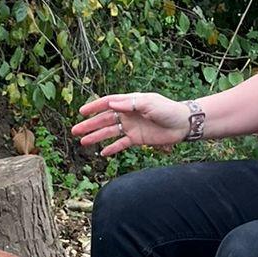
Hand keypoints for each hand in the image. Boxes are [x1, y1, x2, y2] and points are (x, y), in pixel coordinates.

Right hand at [71, 92, 189, 157]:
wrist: (182, 124)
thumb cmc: (167, 110)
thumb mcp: (149, 103)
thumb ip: (130, 104)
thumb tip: (111, 103)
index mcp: (130, 102)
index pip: (107, 103)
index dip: (94, 107)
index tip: (81, 112)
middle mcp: (128, 114)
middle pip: (104, 120)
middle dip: (89, 125)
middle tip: (75, 130)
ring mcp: (131, 127)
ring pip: (109, 133)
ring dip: (96, 137)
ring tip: (83, 142)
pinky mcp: (137, 139)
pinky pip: (121, 144)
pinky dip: (112, 148)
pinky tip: (102, 153)